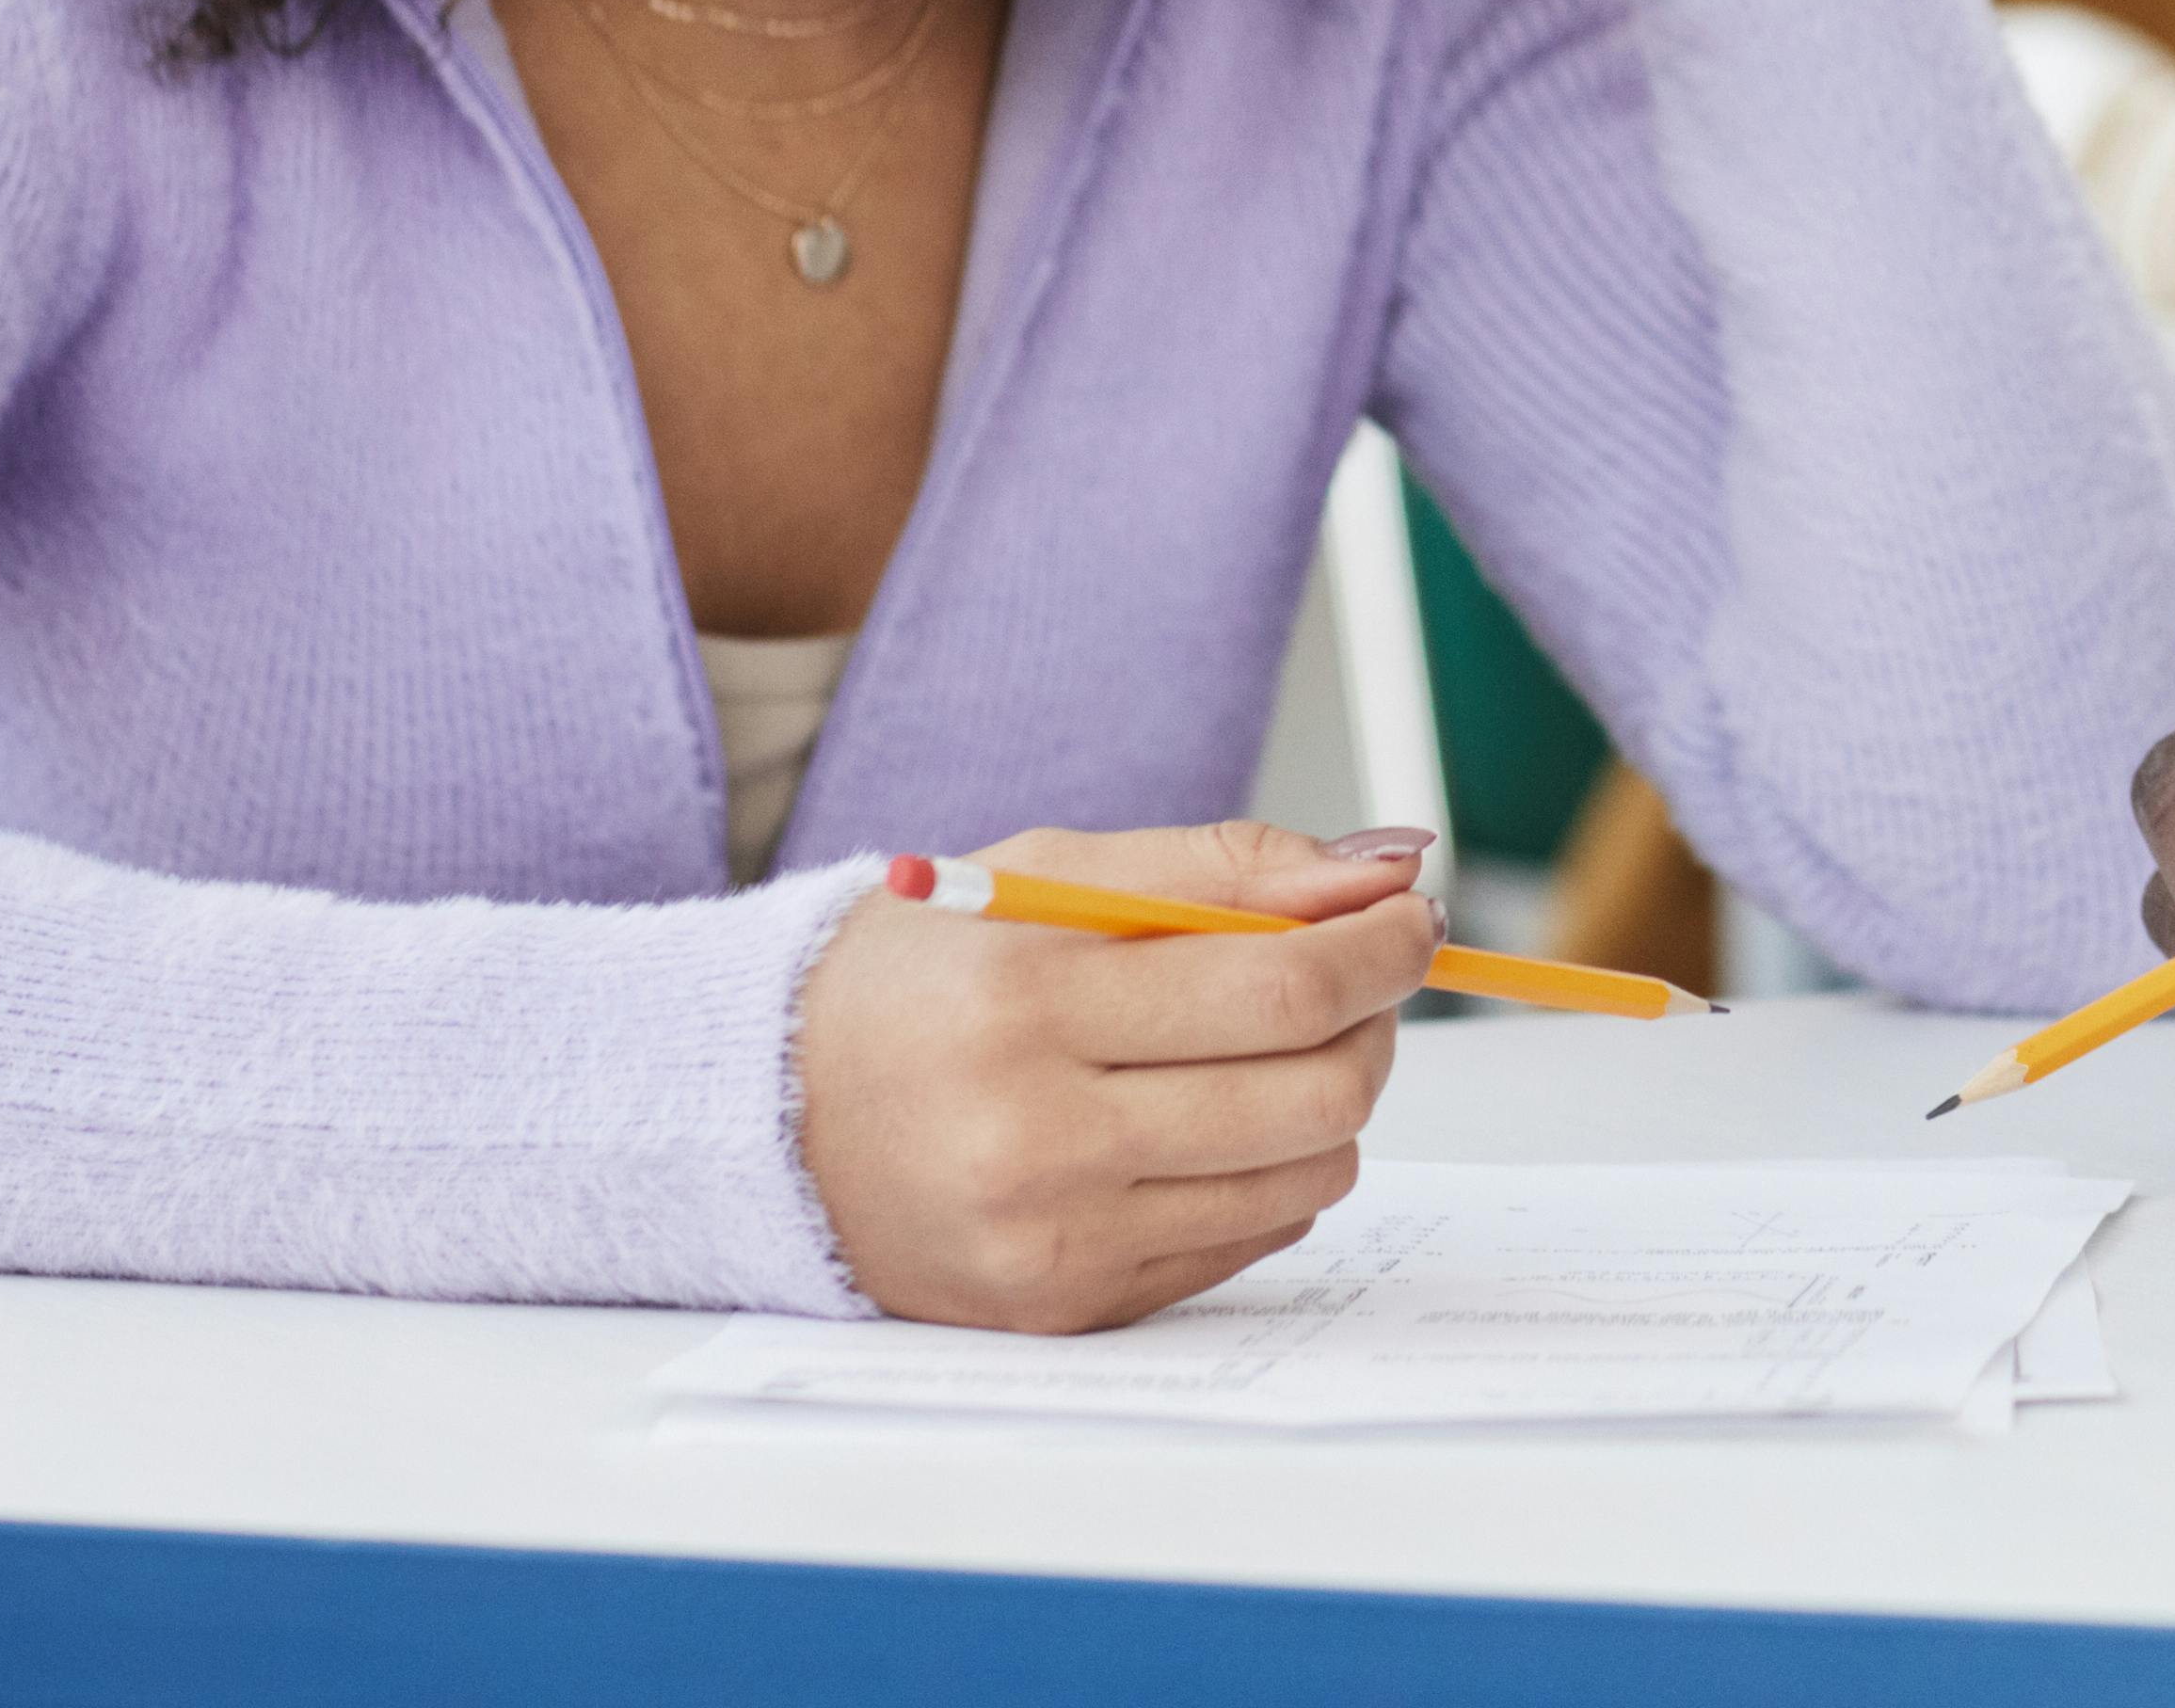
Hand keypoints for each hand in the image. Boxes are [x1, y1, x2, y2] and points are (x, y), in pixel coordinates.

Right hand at [789, 821, 1436, 1328]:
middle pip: (1314, 1094)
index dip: (1383, 948)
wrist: (764, 1114)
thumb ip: (1229, 865)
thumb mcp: (1052, 870)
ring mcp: (1051, 1240)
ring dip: (1329, 1104)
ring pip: (1305, 1176)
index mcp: (1027, 1006)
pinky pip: (1250, 1240)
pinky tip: (1199, 1125)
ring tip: (1269, 1051)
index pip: (1284, 986)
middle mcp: (1035, 1139)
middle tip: (1357, 982)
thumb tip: (1389, 868)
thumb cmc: (921, 978)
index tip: (1410, 918)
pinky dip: (1264, 1173)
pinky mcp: (1065, 1307)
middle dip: (1373, 1025)